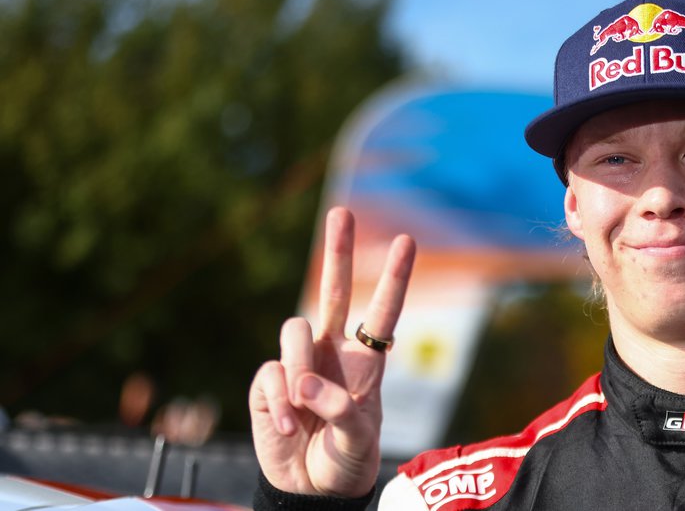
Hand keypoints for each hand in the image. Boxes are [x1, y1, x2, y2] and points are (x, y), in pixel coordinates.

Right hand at [249, 207, 415, 496]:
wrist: (312, 490)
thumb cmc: (346, 460)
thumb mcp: (359, 441)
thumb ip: (340, 409)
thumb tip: (302, 381)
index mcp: (366, 361)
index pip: (383, 312)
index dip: (394, 277)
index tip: (406, 240)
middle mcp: (332, 352)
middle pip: (334, 292)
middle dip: (337, 251)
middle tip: (341, 212)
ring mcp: (298, 363)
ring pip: (294, 329)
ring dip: (300, 367)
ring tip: (305, 412)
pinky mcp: (268, 383)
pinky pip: (272, 373)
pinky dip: (280, 403)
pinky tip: (289, 428)